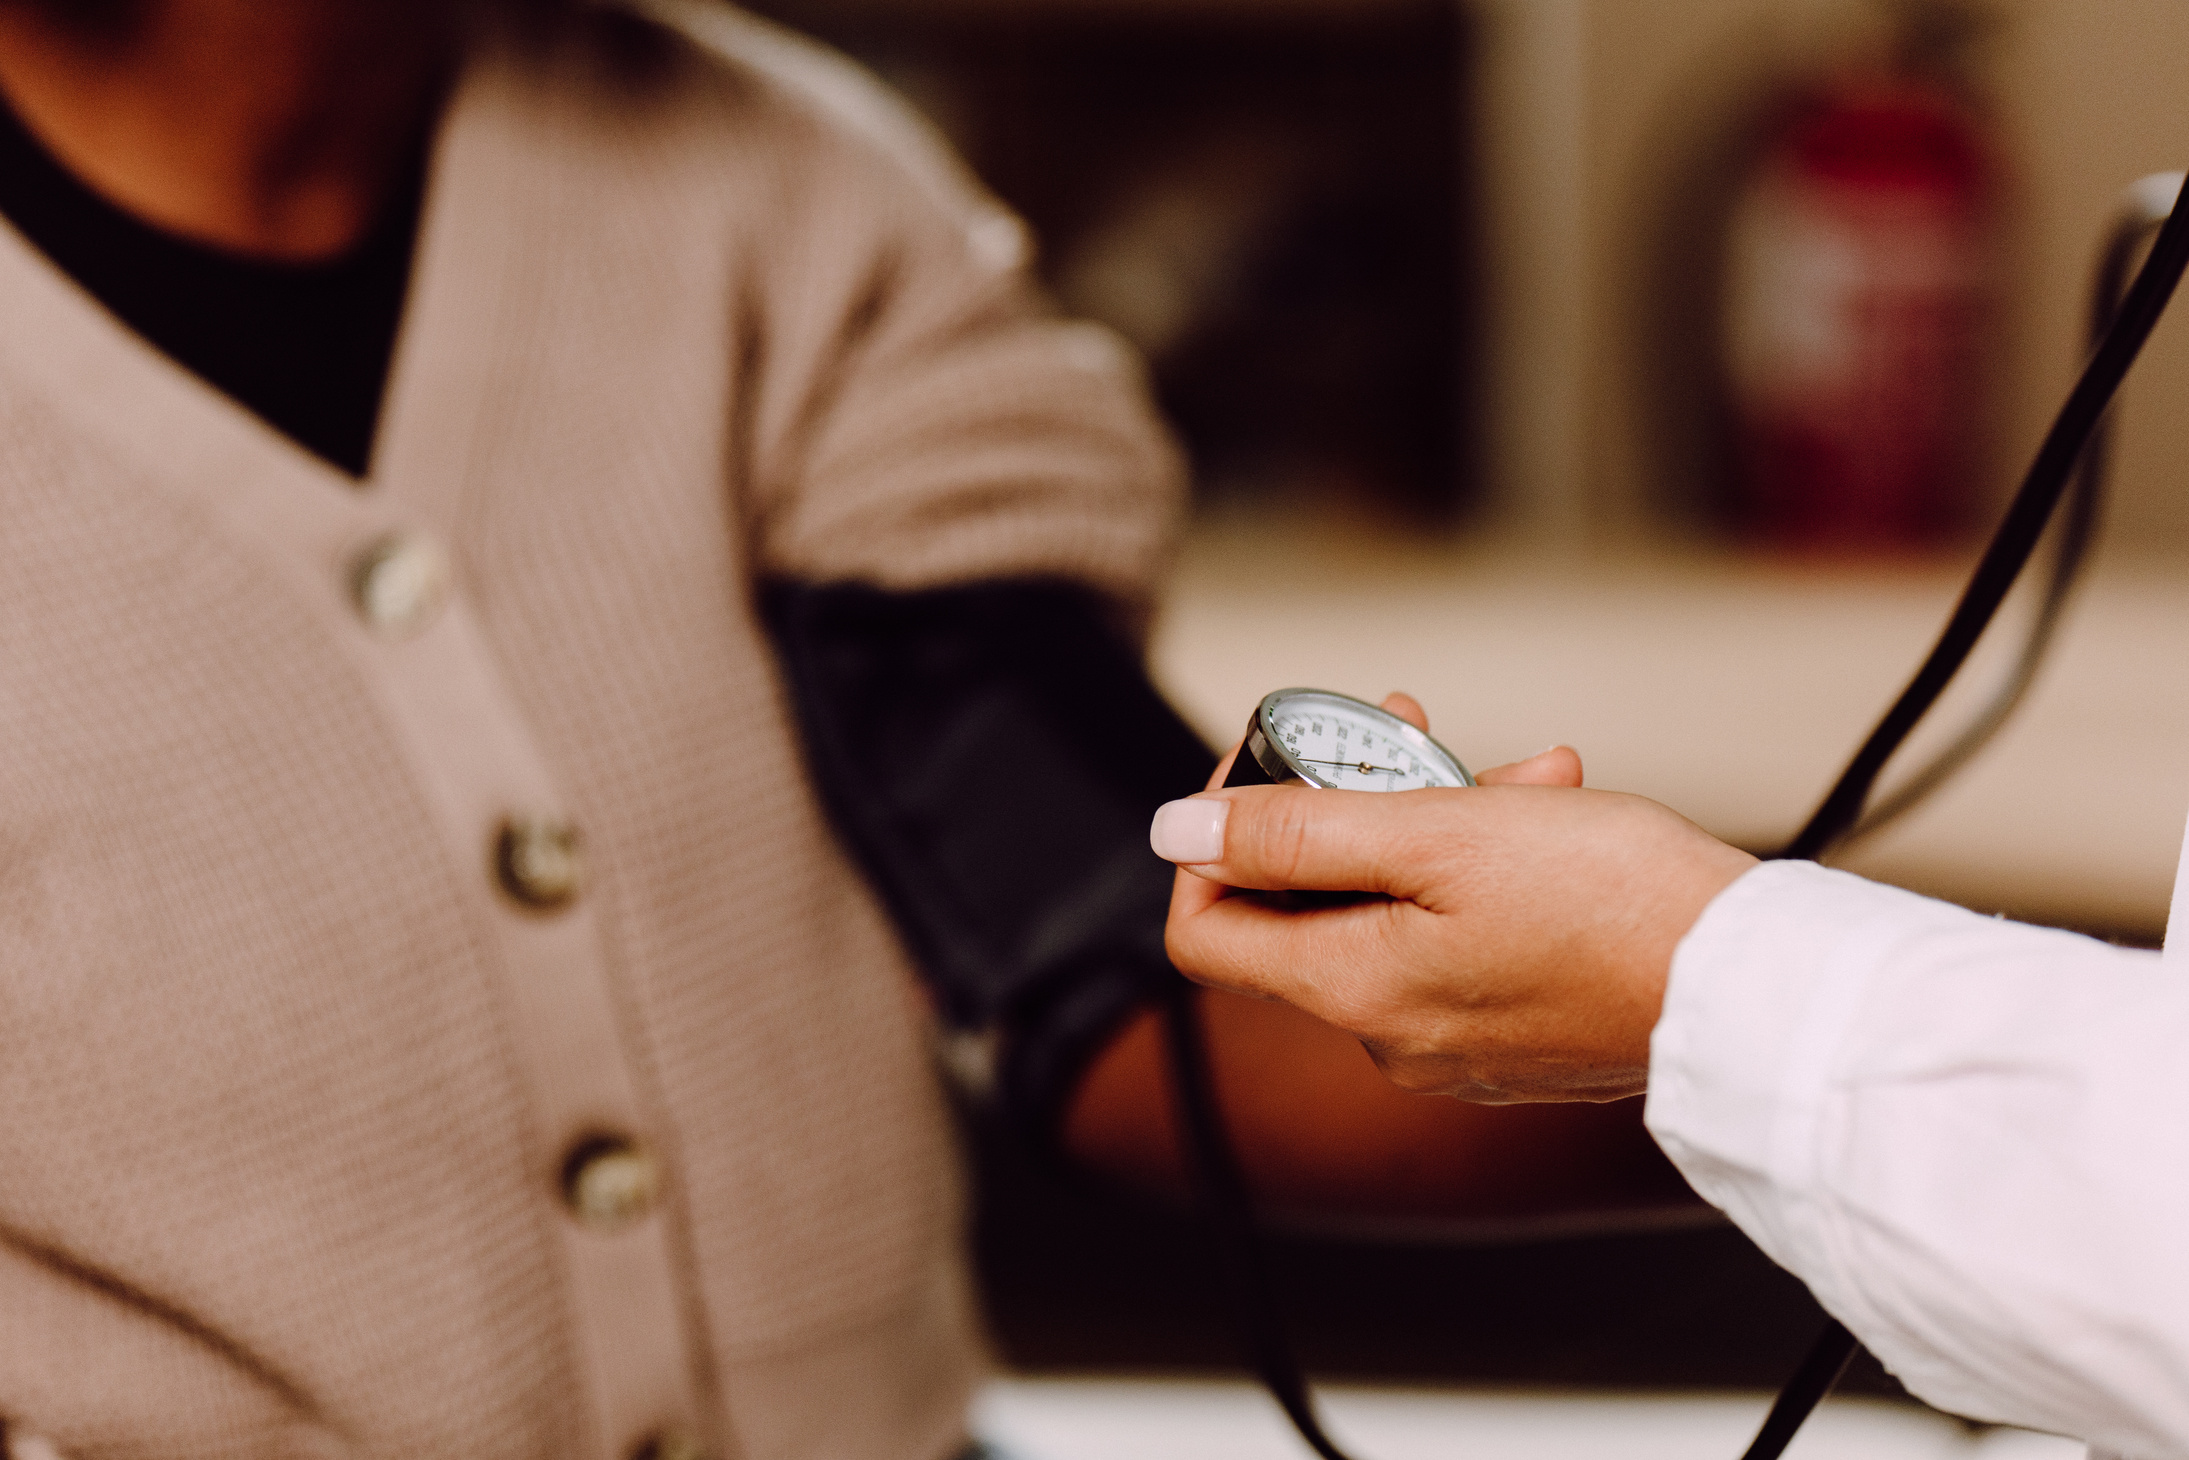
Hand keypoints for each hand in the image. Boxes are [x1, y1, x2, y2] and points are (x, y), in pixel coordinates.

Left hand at [1151, 696, 1755, 1102]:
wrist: (1758, 991)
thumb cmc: (1610, 905)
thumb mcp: (1437, 834)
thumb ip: (1297, 833)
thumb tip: (1176, 830)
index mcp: (1351, 990)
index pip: (1206, 928)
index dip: (1215, 840)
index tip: (1273, 765)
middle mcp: (1391, 1032)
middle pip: (1309, 904)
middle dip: (1351, 800)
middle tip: (1404, 727)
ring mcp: (1458, 1038)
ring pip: (1400, 905)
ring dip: (1439, 816)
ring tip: (1517, 767)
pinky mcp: (1522, 1031)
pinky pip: (1466, 936)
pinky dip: (1492, 866)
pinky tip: (1555, 805)